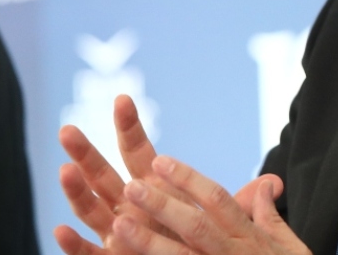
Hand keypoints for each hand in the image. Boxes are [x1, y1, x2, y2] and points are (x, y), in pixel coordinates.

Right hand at [55, 95, 282, 253]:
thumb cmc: (203, 246)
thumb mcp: (225, 224)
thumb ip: (242, 202)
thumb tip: (276, 182)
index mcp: (155, 191)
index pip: (139, 153)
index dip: (130, 128)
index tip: (122, 98)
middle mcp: (129, 209)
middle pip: (104, 176)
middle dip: (85, 153)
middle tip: (67, 128)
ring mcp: (117, 236)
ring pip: (91, 212)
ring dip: (76, 193)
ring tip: (64, 170)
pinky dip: (74, 245)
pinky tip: (61, 230)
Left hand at [111, 154, 310, 254]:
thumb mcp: (290, 246)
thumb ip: (270, 215)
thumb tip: (267, 183)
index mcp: (250, 238)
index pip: (218, 201)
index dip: (189, 180)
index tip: (161, 161)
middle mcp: (234, 254)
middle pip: (196, 226)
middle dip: (163, 205)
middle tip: (131, 186)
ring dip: (149, 242)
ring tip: (119, 224)